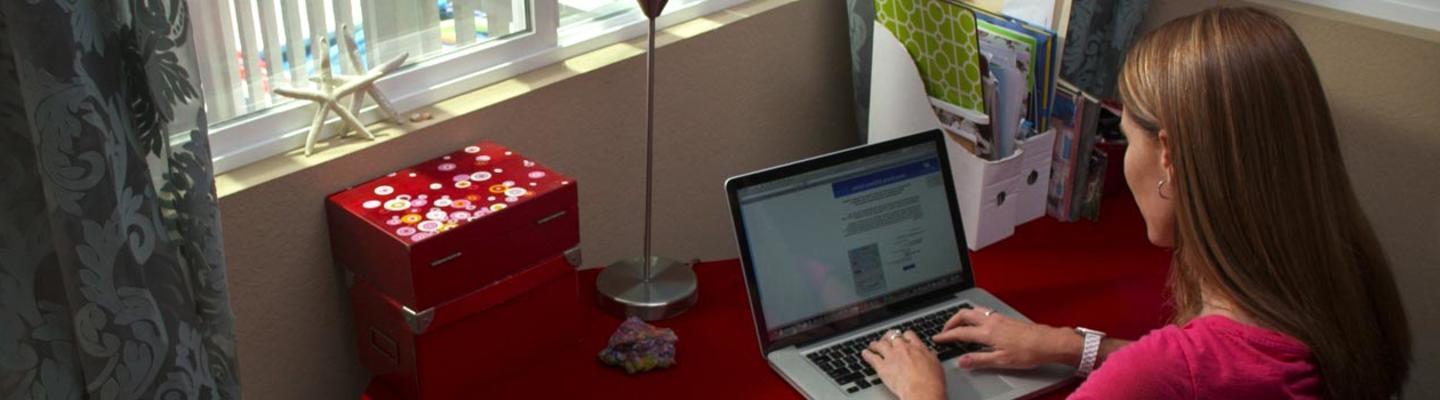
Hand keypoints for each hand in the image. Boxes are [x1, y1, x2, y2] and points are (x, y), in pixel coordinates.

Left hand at [862, 330, 944, 399]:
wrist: (922, 391)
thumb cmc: (932, 381)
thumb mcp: (936, 365)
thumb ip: (930, 356)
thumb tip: (930, 353)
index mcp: (917, 347)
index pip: (908, 334)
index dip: (904, 336)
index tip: (902, 338)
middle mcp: (903, 348)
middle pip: (892, 336)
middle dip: (888, 337)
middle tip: (886, 339)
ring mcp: (891, 356)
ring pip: (880, 344)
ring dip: (875, 344)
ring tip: (873, 345)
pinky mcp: (882, 367)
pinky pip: (871, 357)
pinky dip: (867, 354)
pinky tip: (865, 353)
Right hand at [933, 307, 1078, 369]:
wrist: (1048, 342)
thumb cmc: (1028, 352)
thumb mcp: (1001, 361)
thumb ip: (979, 360)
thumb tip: (962, 361)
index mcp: (987, 332)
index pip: (960, 332)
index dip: (946, 335)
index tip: (937, 338)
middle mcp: (991, 321)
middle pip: (964, 314)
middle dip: (951, 321)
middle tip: (944, 330)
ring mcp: (999, 317)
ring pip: (974, 310)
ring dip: (962, 316)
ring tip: (958, 324)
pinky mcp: (1005, 318)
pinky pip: (983, 312)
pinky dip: (974, 316)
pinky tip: (978, 324)